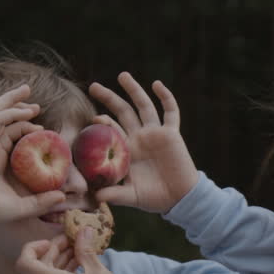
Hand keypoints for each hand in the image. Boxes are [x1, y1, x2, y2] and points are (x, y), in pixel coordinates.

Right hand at [0, 85, 64, 225]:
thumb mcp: (24, 206)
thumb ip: (42, 201)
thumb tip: (62, 196)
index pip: (8, 133)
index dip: (24, 126)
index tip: (42, 127)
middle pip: (1, 117)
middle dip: (16, 104)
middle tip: (33, 99)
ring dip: (12, 100)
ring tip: (27, 91)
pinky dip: (9, 111)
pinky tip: (25, 111)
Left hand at [15, 229, 174, 273]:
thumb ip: (86, 251)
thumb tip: (83, 230)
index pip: (25, 264)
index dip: (32, 248)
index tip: (50, 242)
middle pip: (39, 269)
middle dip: (53, 251)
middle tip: (73, 240)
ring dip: (60, 263)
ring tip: (80, 252)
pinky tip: (81, 269)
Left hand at [88, 72, 199, 213]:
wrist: (181, 198)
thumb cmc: (155, 198)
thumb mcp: (132, 196)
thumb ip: (115, 194)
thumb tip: (96, 198)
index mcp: (127, 150)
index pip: (111, 129)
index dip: (102, 122)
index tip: (93, 117)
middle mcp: (139, 138)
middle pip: (123, 111)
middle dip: (109, 98)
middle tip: (94, 86)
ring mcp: (155, 133)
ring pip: (144, 106)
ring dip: (134, 90)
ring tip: (122, 75)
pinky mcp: (171, 134)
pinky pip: (171, 112)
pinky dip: (166, 97)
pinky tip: (157, 84)